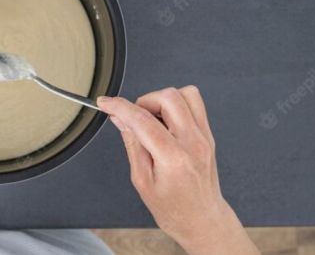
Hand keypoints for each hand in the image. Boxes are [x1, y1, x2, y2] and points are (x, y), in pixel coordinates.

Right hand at [98, 87, 259, 254]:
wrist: (202, 220)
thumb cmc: (173, 208)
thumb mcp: (142, 180)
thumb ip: (132, 144)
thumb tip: (120, 118)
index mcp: (174, 159)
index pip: (143, 120)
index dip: (119, 106)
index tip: (105, 102)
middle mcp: (193, 143)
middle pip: (168, 98)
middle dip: (144, 101)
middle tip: (135, 119)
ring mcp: (205, 137)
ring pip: (186, 94)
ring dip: (163, 100)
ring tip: (153, 120)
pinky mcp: (209, 135)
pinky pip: (194, 104)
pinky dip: (177, 105)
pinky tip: (166, 123)